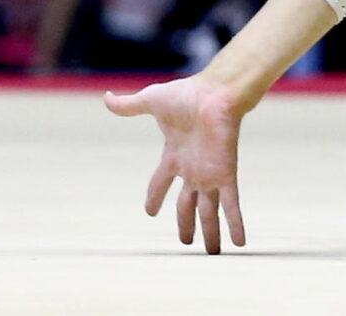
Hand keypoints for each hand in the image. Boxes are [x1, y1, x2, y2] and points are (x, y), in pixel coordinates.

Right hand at [104, 77, 247, 251]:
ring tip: (212, 254)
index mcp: (174, 155)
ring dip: (210, 233)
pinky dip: (235, 224)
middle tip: (185, 243)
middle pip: (187, 204)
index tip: (149, 212)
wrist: (215, 92)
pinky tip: (239, 243)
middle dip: (186, 224)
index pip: (161, 183)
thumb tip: (106, 98)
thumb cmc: (186, 95)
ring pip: (209, 212)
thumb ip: (129, 106)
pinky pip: (231, 205)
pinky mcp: (225, 175)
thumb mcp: (151, 101)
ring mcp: (209, 174)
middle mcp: (192, 169)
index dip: (155, 197)